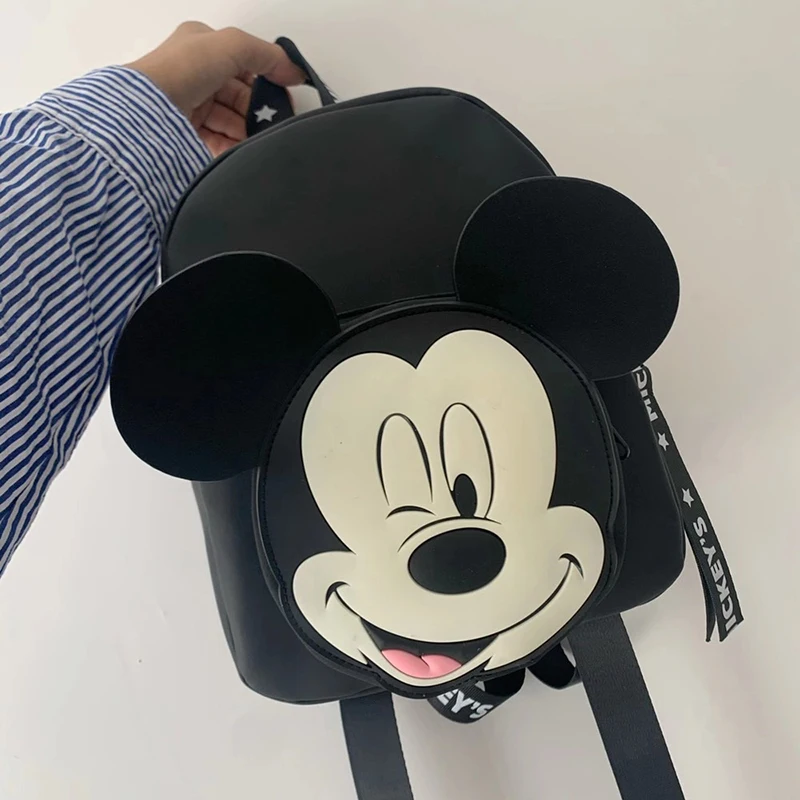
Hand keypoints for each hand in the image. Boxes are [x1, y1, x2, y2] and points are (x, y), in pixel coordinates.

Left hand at [127, 21, 305, 155]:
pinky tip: (245, 150)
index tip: (286, 96)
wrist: (148, 111)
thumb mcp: (233, 46)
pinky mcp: (186, 134)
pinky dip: (234, 146)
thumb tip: (295, 71)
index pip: (243, 63)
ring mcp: (189, 105)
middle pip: (239, 95)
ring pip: (231, 120)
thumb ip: (267, 55)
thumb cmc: (184, 70)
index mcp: (200, 47)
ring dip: (249, 130)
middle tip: (276, 123)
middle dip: (259, 110)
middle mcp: (193, 74)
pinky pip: (218, 140)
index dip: (267, 78)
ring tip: (261, 139)